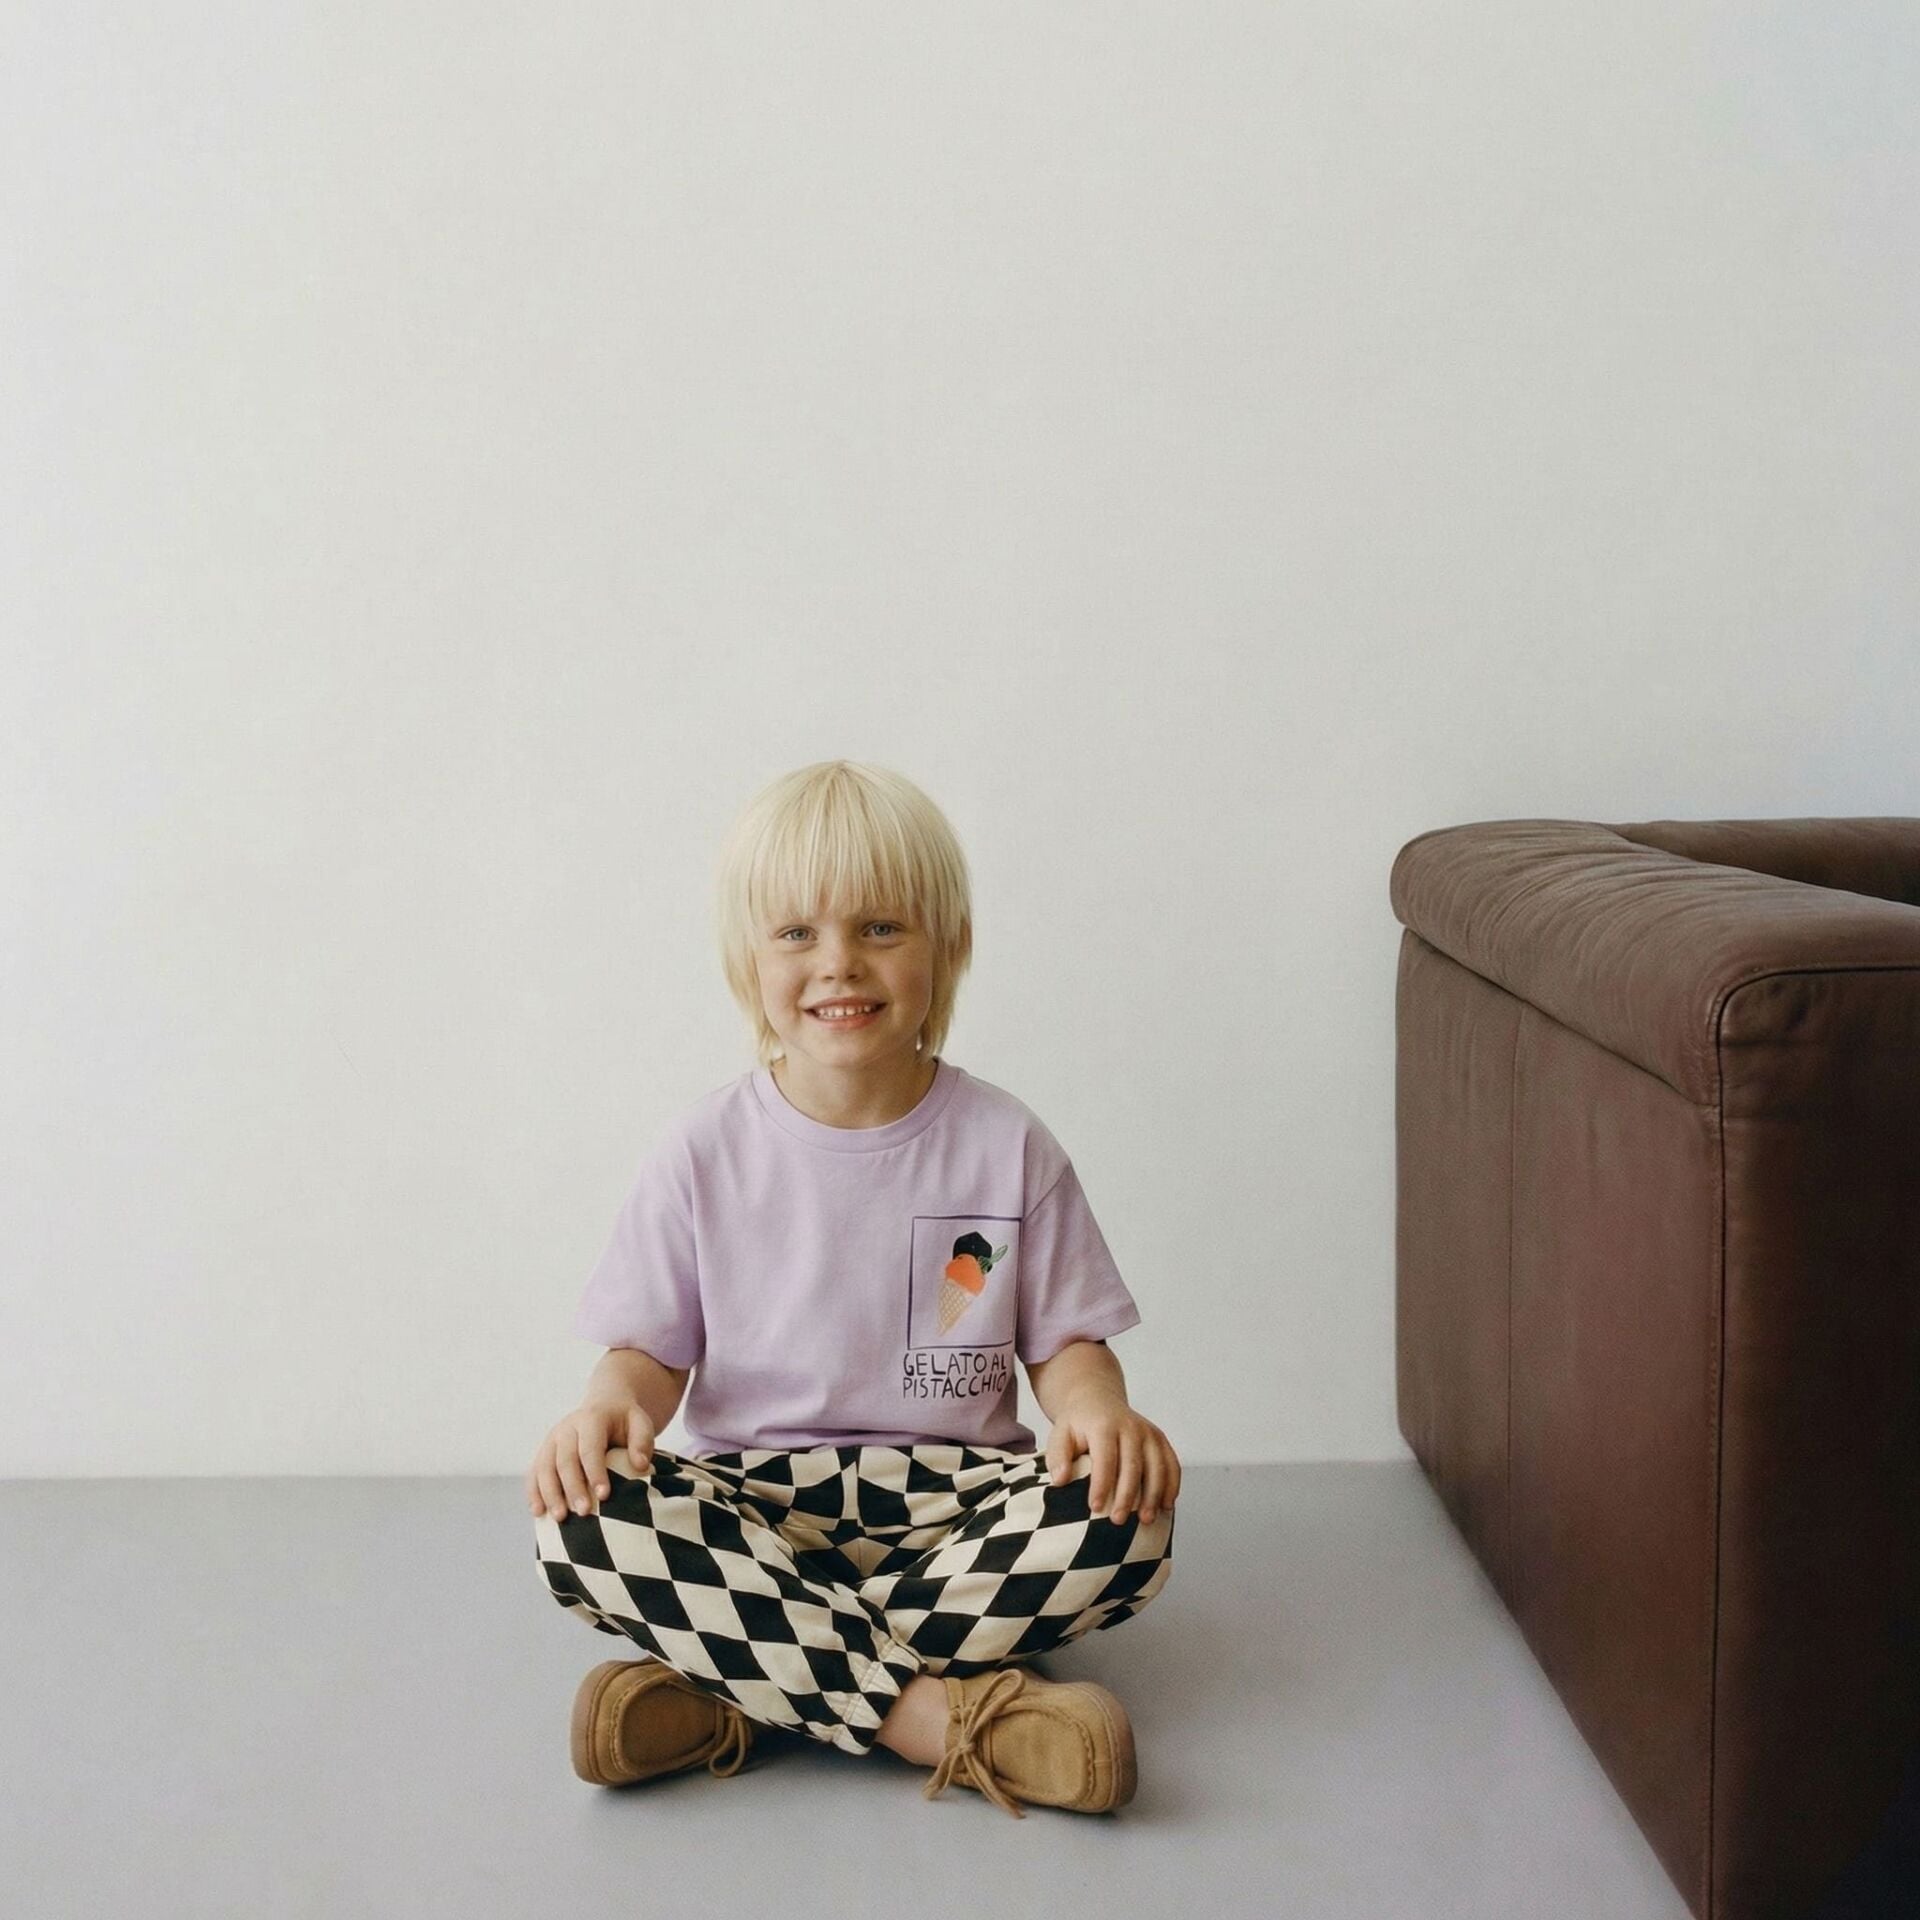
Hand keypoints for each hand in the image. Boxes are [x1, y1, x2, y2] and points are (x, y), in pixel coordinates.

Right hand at [527, 1397, 657, 1520]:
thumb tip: (640, 1465)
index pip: (590, 1448)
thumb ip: (642, 1442)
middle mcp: (566, 1429)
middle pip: (565, 1460)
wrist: (605, 1408)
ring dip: (550, 1494)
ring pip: (544, 1468)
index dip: (595, 1472)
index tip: (604, 1496)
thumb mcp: (641, 1423)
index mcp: (590, 1419)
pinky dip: (534, 1493)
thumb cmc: (625, 1422)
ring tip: (560, 1518)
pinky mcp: (544, 1453)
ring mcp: (552, 1441)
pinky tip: (538, 1512)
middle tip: (583, 1512)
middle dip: (573, 1488)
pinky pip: (534, 1473)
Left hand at [1045, 1392, 1180, 1526]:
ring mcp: (1148, 1432)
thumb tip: (1060, 1480)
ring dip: (1153, 1495)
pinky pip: (1172, 1463)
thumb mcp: (1060, 1434)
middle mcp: (1130, 1427)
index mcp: (1104, 1425)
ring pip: (1157, 1466)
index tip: (1095, 1508)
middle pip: (1133, 1465)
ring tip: (1145, 1519)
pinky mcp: (1160, 1439)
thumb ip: (1057, 1457)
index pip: (1105, 1458)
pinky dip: (1172, 1485)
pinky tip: (1166, 1505)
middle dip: (1127, 1496)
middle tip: (1118, 1520)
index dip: (1101, 1485)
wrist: (1097, 1401)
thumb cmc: (1078, 1424)